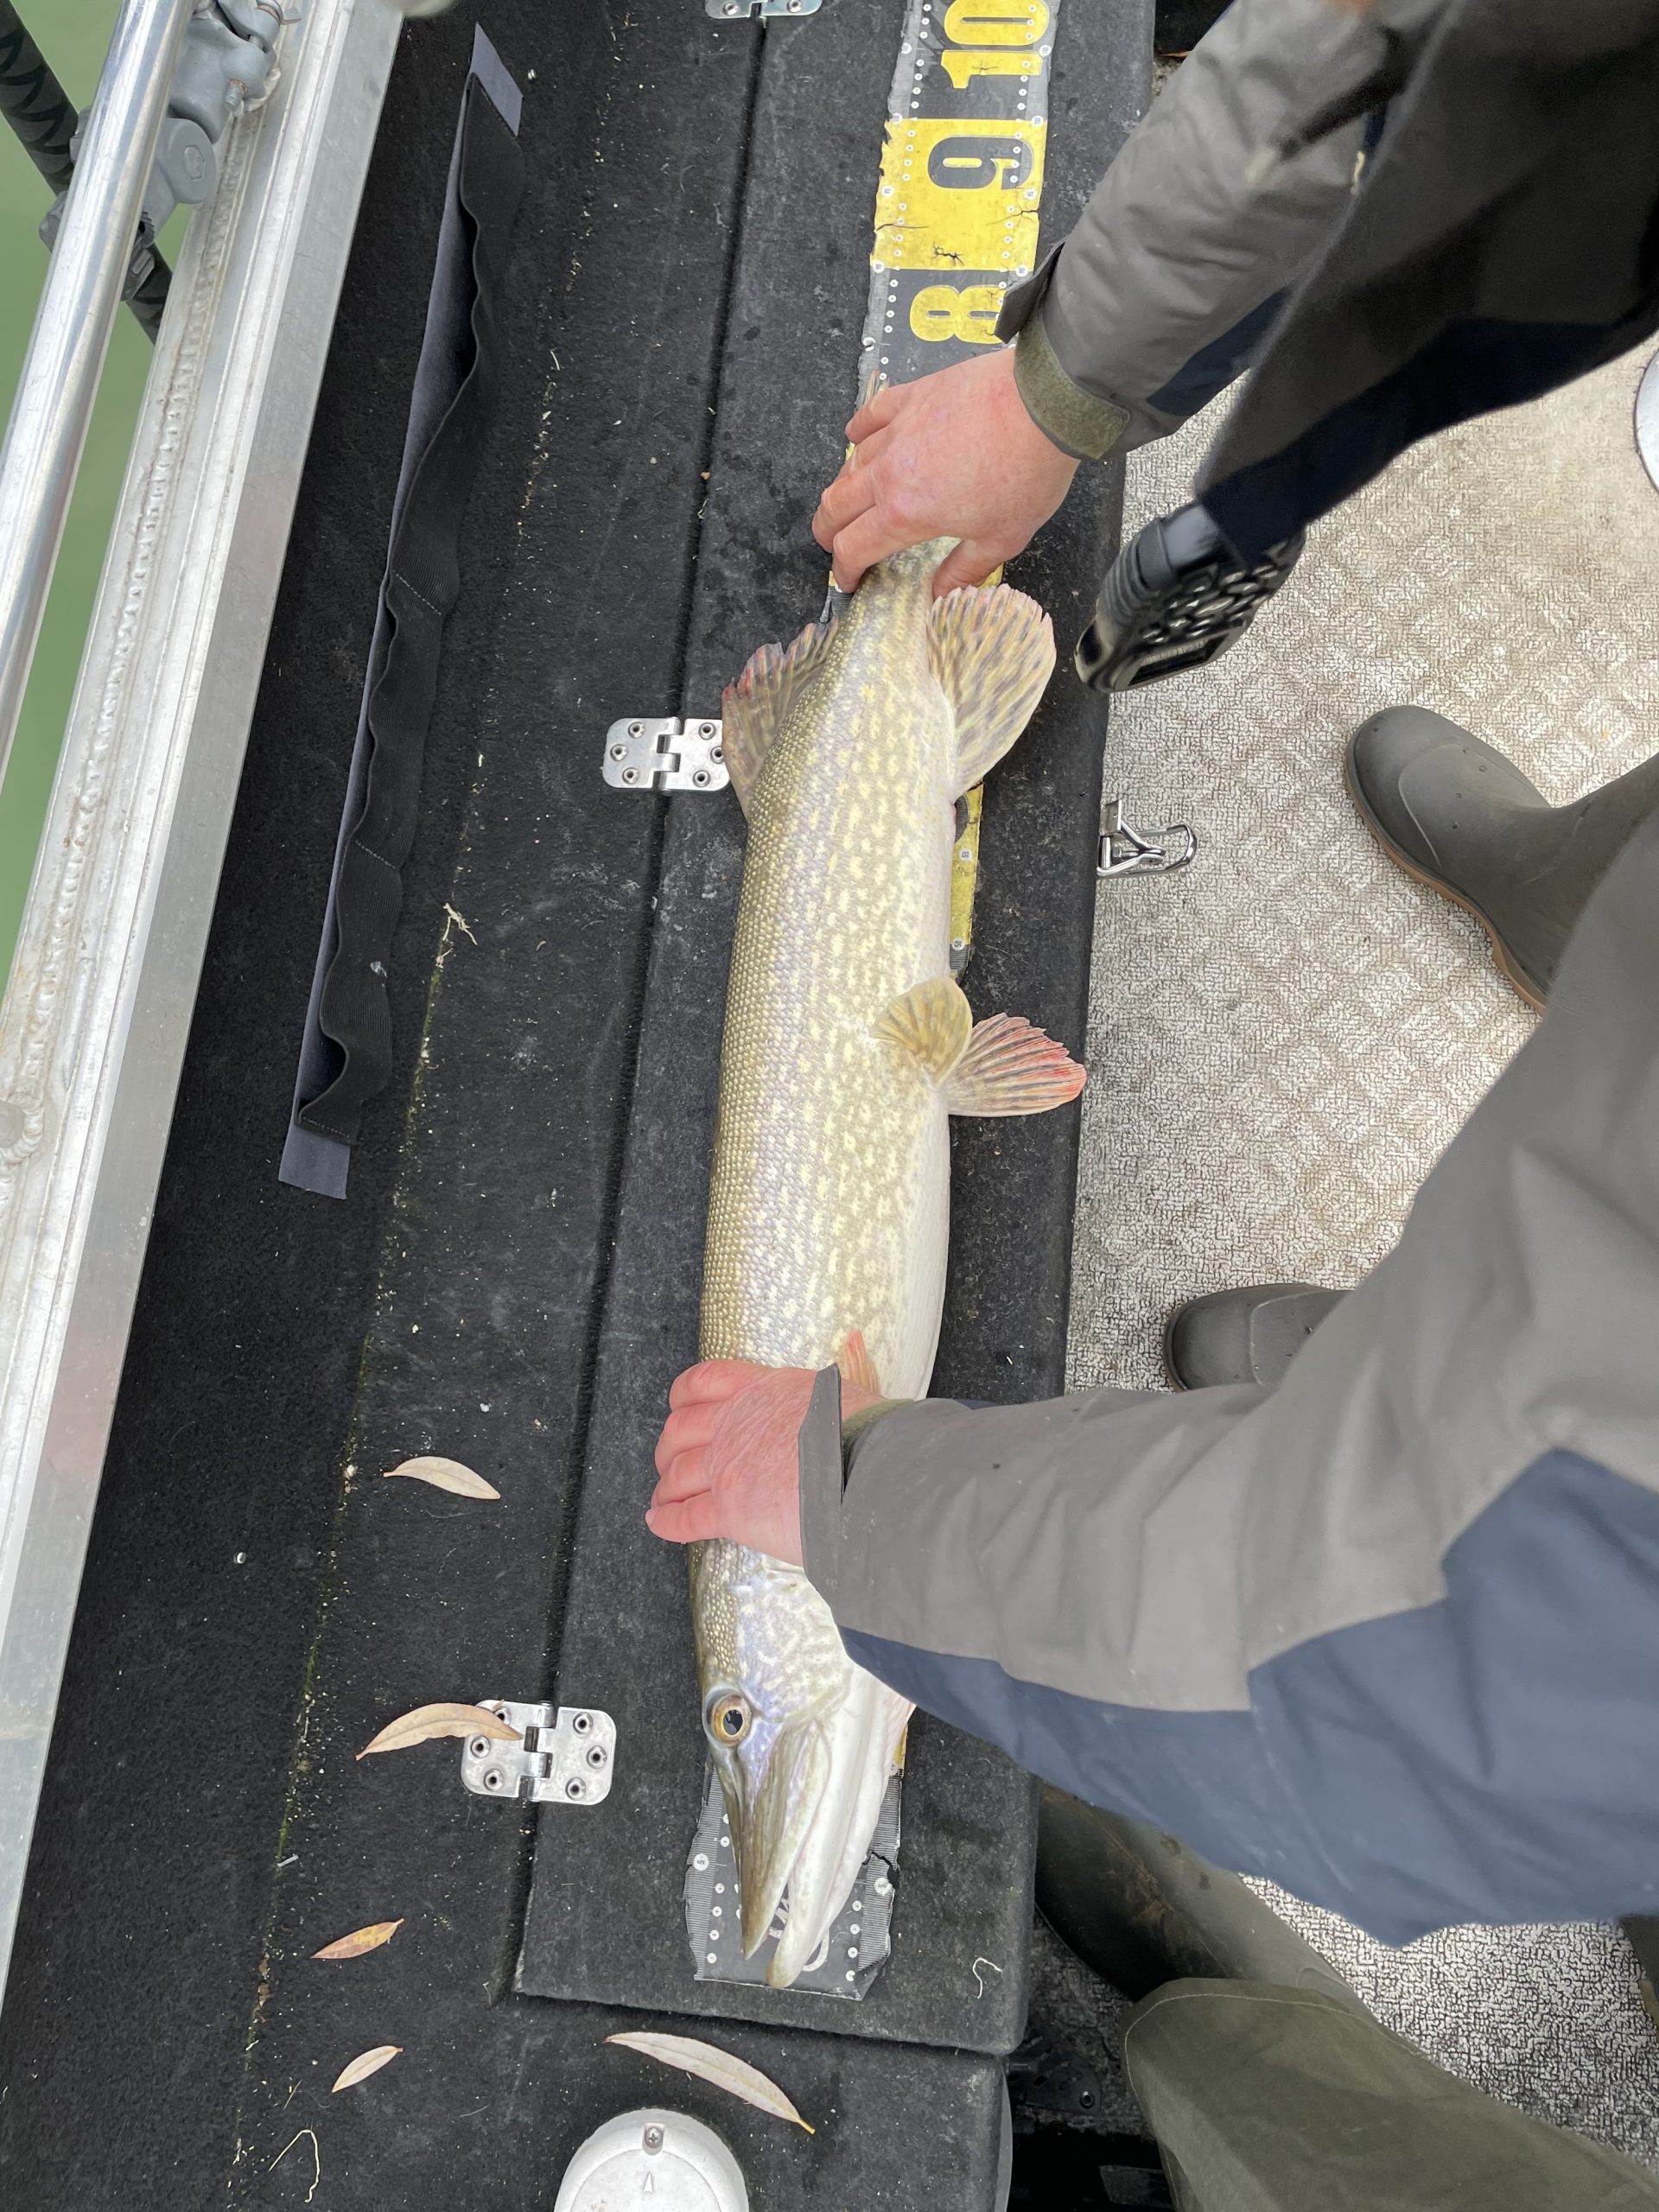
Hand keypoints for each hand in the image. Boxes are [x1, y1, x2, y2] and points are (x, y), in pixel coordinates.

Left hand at [648, 1360, 880, 1564]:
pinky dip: (667, 1522)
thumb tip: (849, 1352)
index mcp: (762, 1389)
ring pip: (677, 1474)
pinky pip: (685, 1518)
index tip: (679, 1407)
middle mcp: (735, 1423)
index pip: (706, 1381)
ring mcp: (727, 1466)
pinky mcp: (728, 1510)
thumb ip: (827, 1385)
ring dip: (666, 1487)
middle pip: (680, 1429)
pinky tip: (659, 1524)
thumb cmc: (866, 1435)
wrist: (866, 1473)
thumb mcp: (841, 1392)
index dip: (684, 1397)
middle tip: (671, 1460)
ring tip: (663, 1497)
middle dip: (670, 1446)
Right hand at [812, 346, 1078, 596]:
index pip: (853, 548)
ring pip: (850, 464)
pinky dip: (858, 432)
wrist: (1043, 404)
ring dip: (844, 489)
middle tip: (834, 544)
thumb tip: (939, 597)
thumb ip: (963, 571)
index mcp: (905, 513)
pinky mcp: (911, 397)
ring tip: (852, 501)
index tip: (849, 582)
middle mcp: (888, 473)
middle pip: (836, 505)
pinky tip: (856, 438)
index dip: (845, 571)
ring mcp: (896, 430)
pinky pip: (870, 415)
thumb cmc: (1026, 474)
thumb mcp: (1001, 538)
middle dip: (828, 532)